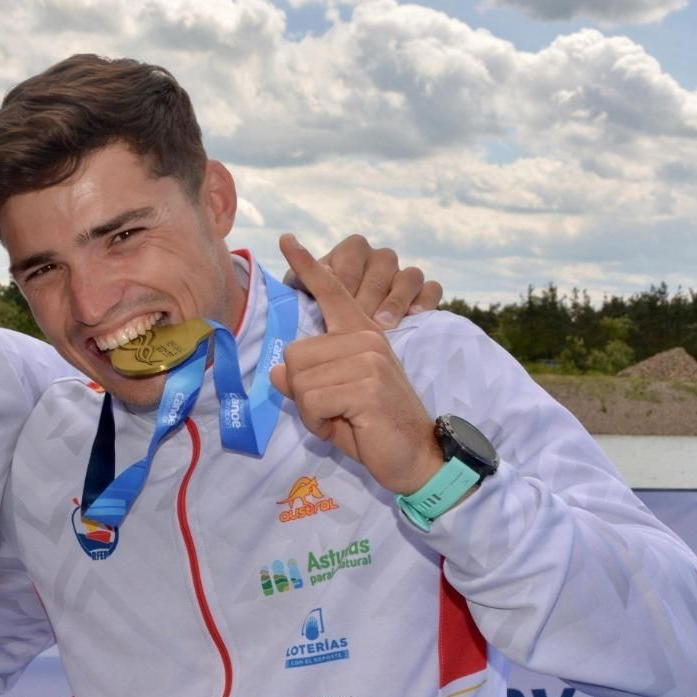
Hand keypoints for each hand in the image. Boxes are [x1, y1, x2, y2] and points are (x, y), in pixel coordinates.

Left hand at [270, 236, 444, 494]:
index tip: (286, 238)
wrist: (418, 458)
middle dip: (304, 394)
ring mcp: (368, 358)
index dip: (307, 265)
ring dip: (312, 411)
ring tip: (344, 419)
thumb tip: (278, 371)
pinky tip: (349, 426)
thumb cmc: (372, 429)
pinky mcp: (367, 384)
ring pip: (299, 380)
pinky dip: (319, 423)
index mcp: (360, 333)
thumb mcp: (331, 401)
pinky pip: (312, 401)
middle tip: (335, 410)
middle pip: (294, 356)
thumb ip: (303, 383)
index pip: (331, 292)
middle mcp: (365, 338)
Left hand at [303, 233, 442, 328]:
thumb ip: (300, 285)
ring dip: (395, 300)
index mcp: (350, 252)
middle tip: (355, 321)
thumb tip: (301, 268)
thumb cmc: (318, 318)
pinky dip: (425, 300)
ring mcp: (403, 274)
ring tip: (382, 325)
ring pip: (409, 275)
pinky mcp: (424, 292)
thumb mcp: (304, 299)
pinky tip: (413, 316)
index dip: (344, 278)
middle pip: (382, 266)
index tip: (333, 296)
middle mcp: (379, 258)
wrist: (348, 347)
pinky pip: (431, 289)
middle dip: (367, 296)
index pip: (351, 255)